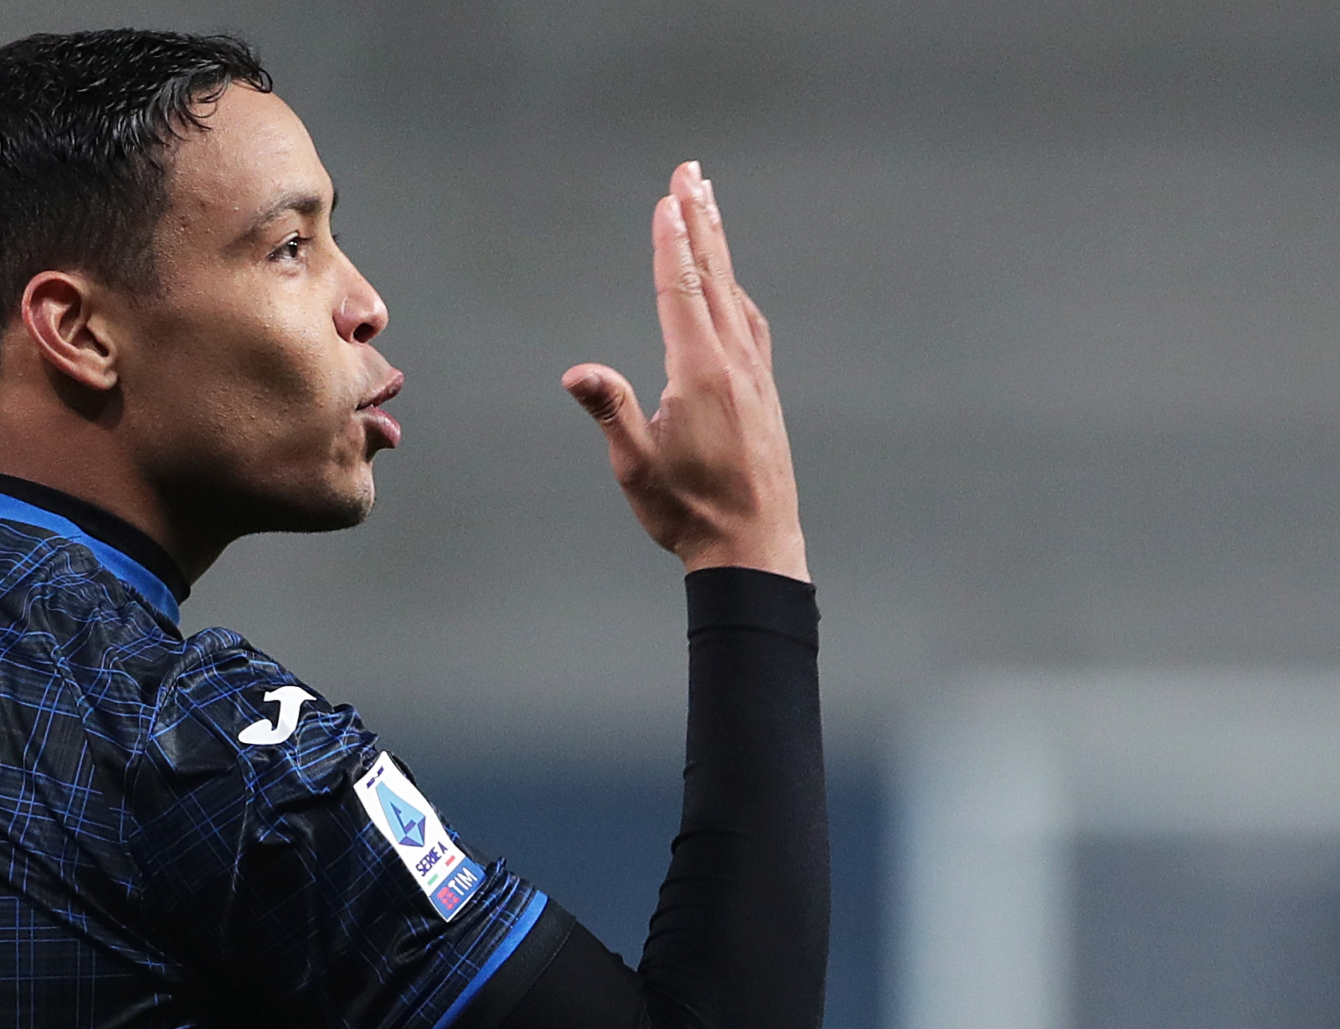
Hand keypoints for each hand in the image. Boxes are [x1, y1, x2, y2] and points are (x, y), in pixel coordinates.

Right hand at [564, 162, 807, 581]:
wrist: (755, 545)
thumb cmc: (689, 510)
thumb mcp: (637, 465)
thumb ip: (610, 411)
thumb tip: (577, 373)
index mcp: (700, 373)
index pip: (682, 290)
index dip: (673, 242)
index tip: (669, 197)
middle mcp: (734, 363)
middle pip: (714, 276)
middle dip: (701, 220)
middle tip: (692, 171)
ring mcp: (754, 374)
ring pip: (735, 293)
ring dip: (719, 247)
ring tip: (709, 205)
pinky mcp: (763, 391)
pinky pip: (749, 321)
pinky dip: (734, 289)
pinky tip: (730, 286)